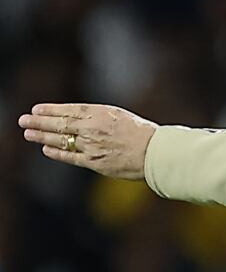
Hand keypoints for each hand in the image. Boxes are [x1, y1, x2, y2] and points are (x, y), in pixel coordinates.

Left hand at [18, 103, 157, 179]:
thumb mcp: (120, 116)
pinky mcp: (94, 162)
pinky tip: (46, 150)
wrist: (156, 152)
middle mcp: (93, 128)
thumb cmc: (143, 134)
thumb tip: (77, 119)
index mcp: (100, 113)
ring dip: (42, 137)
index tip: (36, 109)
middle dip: (39, 122)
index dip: (50, 110)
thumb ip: (98, 117)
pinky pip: (70, 156)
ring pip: (61, 140)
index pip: (69, 110)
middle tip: (24, 120)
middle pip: (60, 124)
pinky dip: (56, 153)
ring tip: (28, 134)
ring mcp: (92, 145)